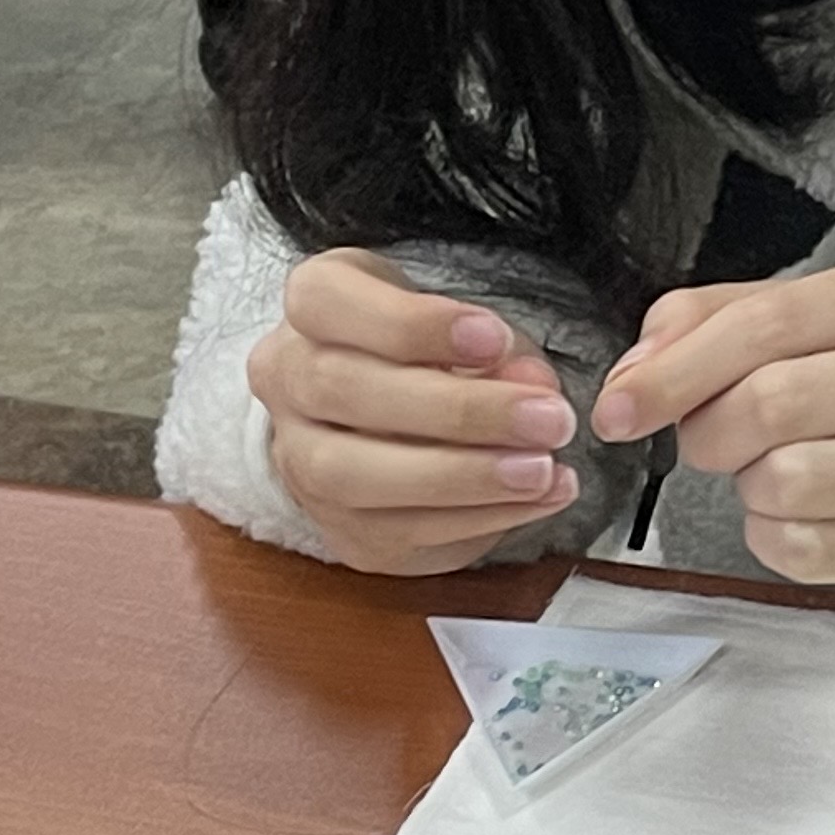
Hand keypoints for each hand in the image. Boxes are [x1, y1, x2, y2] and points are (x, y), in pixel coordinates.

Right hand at [250, 249, 578, 575]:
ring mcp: (300, 462)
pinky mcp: (340, 530)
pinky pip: (399, 532)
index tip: (493, 338)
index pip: (326, 301)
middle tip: (548, 418)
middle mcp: (286, 380)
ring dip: (464, 476)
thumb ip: (496, 348)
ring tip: (542, 469)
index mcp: (313, 305)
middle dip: (458, 411)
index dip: (411, 324)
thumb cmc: (429, 355)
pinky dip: (479, 517)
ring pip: (355, 476)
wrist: (384, 424)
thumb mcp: (462, 323)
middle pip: (343, 391)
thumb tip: (533, 385)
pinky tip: (537, 499)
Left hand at [591, 251, 834, 605]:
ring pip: (787, 481)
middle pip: (773, 402)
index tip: (619, 407)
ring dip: (750, 487)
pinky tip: (806, 513)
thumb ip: (718, 321)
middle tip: (710, 440)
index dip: (674, 370)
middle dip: (709, 432)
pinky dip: (776, 537)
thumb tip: (636, 371)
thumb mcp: (821, 323)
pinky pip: (805, 548)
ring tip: (776, 472)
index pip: (768, 323)